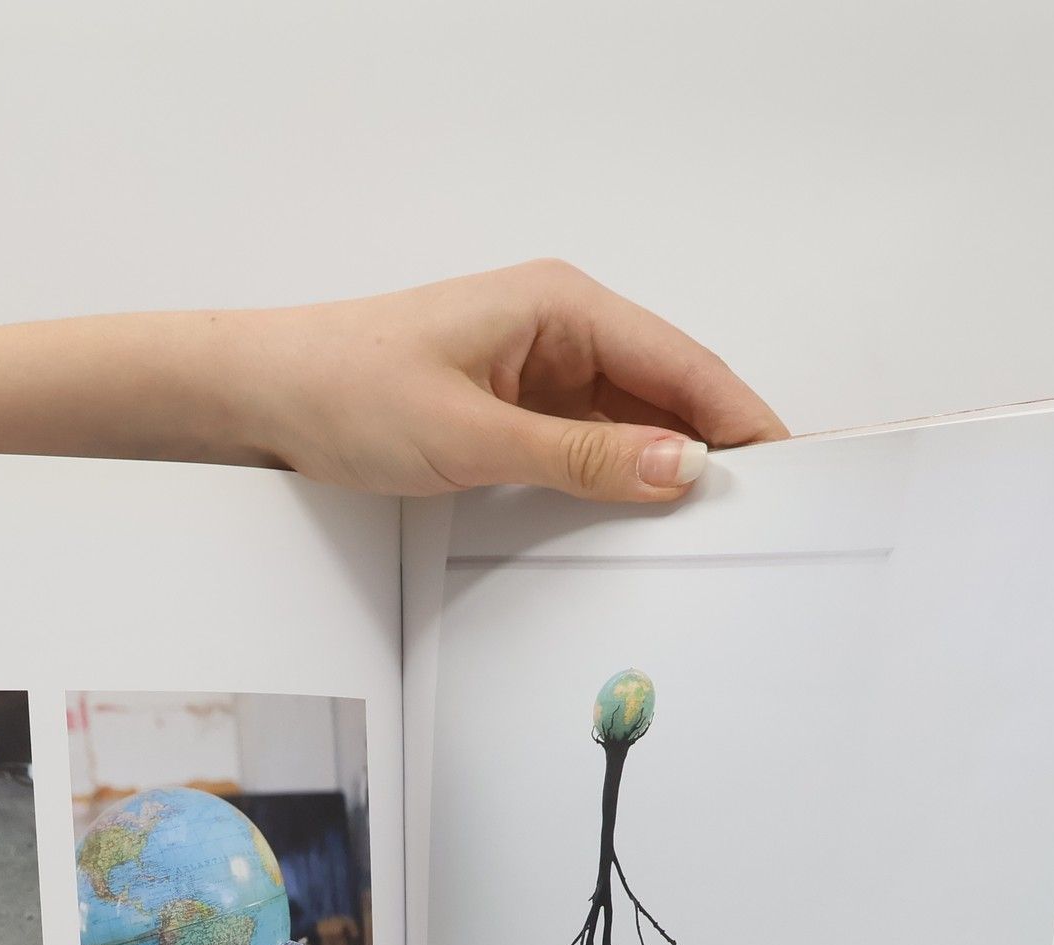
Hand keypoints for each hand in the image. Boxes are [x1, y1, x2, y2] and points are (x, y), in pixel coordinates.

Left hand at [240, 259, 784, 502]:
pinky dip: (617, 478)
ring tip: (707, 529)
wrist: (263, 396)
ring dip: (663, 470)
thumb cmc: (346, 388)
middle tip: (758, 517)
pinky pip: (589, 442)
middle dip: (713, 449)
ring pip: (632, 422)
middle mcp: (559, 329)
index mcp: (561, 305)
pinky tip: (635, 519)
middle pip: (668, 393)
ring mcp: (538, 369)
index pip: (682, 364)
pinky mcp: (515, 408)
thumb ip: (582, 456)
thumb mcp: (473, 435)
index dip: (742, 419)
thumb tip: (678, 467)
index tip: (790, 471)